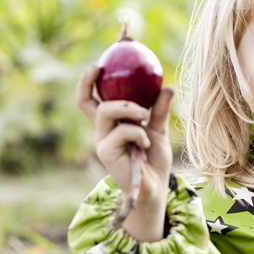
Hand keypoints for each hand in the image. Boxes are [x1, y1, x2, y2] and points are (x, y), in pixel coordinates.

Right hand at [75, 64, 175, 205]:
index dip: (88, 81)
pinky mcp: (107, 152)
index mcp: (110, 123)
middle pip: (85, 101)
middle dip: (87, 81)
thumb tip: (167, 87)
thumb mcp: (158, 131)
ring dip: (128, 107)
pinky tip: (147, 144)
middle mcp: (102, 130)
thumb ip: (159, 110)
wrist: (154, 188)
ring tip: (145, 114)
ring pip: (106, 111)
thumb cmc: (153, 160)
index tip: (99, 64)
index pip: (91, 99)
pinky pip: (123, 130)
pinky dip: (139, 132)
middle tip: (100, 68)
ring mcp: (102, 141)